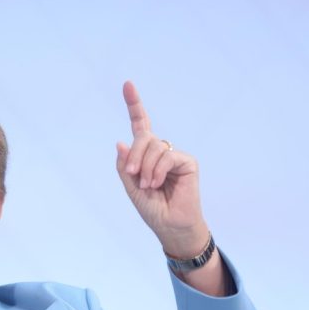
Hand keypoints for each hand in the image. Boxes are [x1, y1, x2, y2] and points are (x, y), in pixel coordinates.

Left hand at [115, 81, 208, 257]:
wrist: (169, 225)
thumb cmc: (151, 207)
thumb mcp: (130, 186)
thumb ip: (125, 165)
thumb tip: (121, 142)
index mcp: (145, 153)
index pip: (140, 124)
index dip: (134, 104)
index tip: (128, 84)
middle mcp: (160, 150)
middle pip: (143, 136)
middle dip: (134, 155)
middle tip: (133, 174)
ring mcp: (175, 155)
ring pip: (153, 146)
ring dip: (145, 168)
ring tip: (148, 186)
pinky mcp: (188, 162)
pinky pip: (167, 156)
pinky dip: (157, 170)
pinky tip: (157, 183)